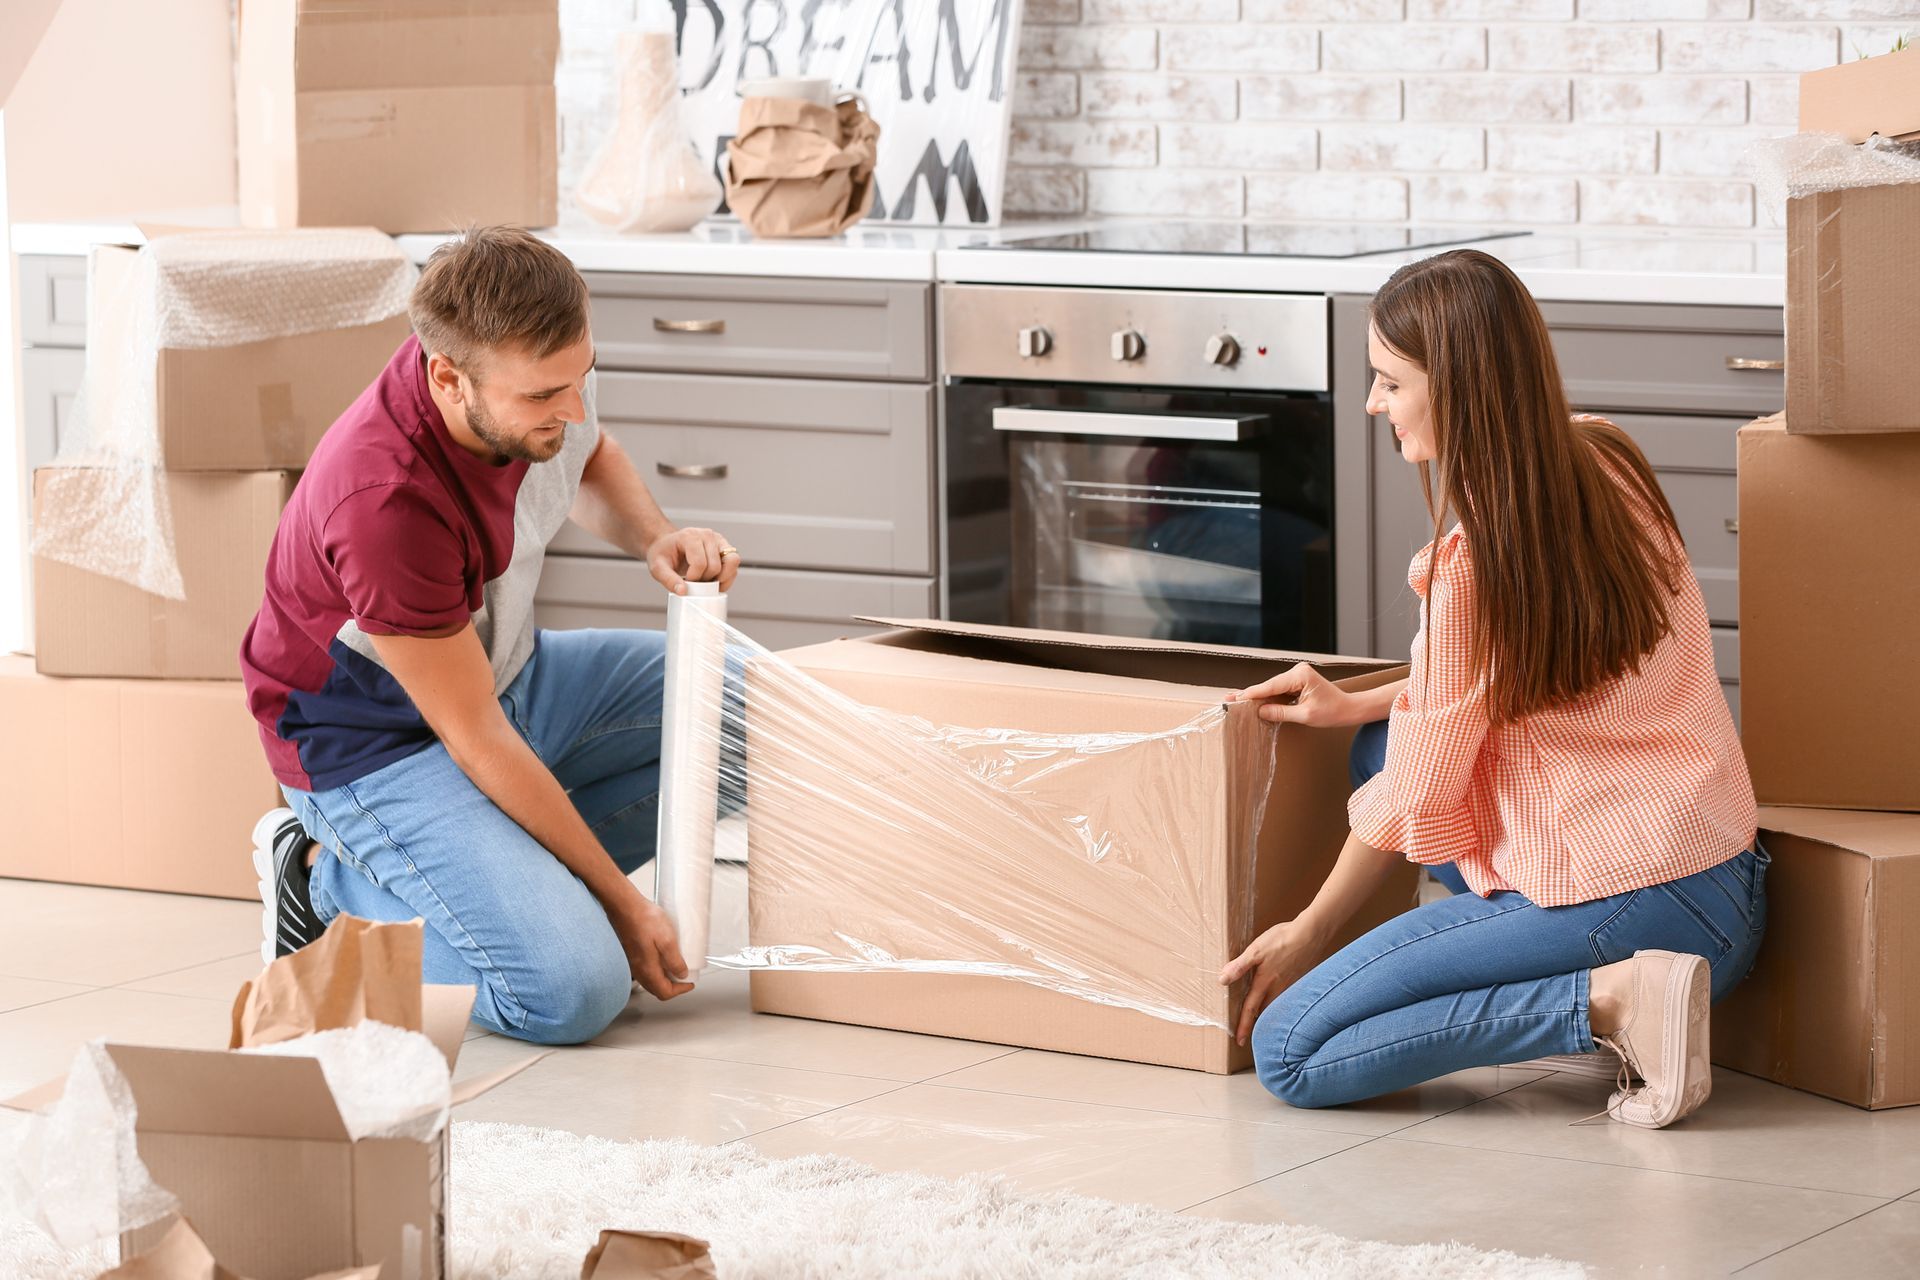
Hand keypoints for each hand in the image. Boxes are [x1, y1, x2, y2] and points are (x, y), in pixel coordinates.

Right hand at [611, 895, 696, 1000]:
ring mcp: (633, 963)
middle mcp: (638, 970)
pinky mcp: (631, 954)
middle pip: (657, 989)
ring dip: (664, 978)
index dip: (680, 990)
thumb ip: (675, 960)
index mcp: (647, 970)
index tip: (689, 982)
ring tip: (676, 966)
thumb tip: (681, 974)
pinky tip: (663, 956)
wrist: (625, 906)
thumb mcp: (667, 940)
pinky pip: (645, 969)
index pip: (665, 992)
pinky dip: (657, 969)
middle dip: (673, 986)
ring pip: (651, 980)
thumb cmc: (644, 919)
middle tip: (684, 976)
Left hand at [646, 526, 740, 594]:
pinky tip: (716, 581)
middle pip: (716, 566)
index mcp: (690, 536)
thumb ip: (669, 580)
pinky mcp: (725, 547)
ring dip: (722, 578)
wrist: (667, 545)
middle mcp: (707, 535)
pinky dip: (728, 576)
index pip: (700, 563)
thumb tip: (683, 592)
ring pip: (732, 562)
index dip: (694, 578)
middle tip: (695, 582)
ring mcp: (718, 540)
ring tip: (708, 582)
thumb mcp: (658, 567)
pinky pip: (734, 563)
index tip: (685, 581)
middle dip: (706, 580)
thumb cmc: (663, 554)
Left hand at [1219, 917, 1328, 1045]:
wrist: (1311, 934)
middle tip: (1250, 1036)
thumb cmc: (1281, 940)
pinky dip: (1280, 1003)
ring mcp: (1291, 985)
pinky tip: (1279, 999)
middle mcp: (1279, 989)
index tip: (1240, 1041)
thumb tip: (1222, 980)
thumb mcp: (1255, 950)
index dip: (1244, 1026)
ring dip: (1269, 1015)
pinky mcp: (1300, 980)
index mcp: (1265, 983)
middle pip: (1265, 1012)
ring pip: (1277, 1005)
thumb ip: (1239, 966)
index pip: (1251, 1010)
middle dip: (1257, 1024)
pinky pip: (1287, 997)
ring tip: (1263, 1021)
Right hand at [1226, 662, 1354, 727]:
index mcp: (1300, 675)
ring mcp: (1297, 675)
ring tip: (1237, 702)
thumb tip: (1261, 711)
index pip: (1271, 686)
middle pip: (1269, 685)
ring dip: (1258, 697)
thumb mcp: (1306, 715)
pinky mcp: (1297, 682)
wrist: (1349, 709)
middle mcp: (1297, 671)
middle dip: (1251, 695)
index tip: (1236, 698)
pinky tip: (1253, 702)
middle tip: (1229, 699)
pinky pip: (1279, 691)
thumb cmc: (1333, 712)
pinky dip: (1268, 698)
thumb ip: (1281, 713)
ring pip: (1272, 688)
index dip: (1252, 694)